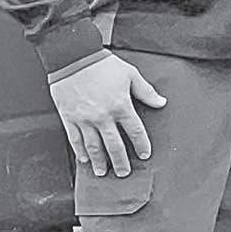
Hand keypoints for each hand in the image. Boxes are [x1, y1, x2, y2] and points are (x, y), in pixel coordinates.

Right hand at [50, 53, 166, 177]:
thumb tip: (161, 102)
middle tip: (124, 173)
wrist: (72, 57)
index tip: (145, 154)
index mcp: (120, 105)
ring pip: (93, 146)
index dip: (141, 144)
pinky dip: (80, 151)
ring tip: (103, 172)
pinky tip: (84, 159)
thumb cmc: (101, 64)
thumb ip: (146, 91)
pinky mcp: (69, 118)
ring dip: (99, 161)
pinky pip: (75, 139)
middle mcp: (103, 116)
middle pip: (114, 145)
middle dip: (120, 161)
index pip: (135, 131)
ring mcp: (84, 119)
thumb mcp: (130, 74)